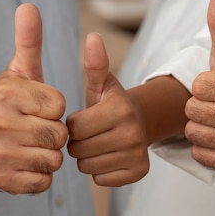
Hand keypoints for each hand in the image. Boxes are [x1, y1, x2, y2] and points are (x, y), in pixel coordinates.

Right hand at [0, 3, 67, 193]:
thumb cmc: (10, 104)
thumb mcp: (19, 71)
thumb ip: (29, 41)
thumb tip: (29, 6)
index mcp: (7, 96)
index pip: (60, 105)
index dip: (55, 109)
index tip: (39, 108)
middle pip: (59, 135)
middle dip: (54, 134)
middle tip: (36, 130)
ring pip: (54, 159)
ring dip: (49, 155)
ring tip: (31, 147)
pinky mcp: (3, 181)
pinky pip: (44, 181)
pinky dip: (40, 176)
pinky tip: (26, 163)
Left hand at [66, 32, 148, 185]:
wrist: (142, 123)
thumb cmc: (112, 103)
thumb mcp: (102, 83)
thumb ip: (94, 64)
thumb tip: (93, 36)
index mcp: (120, 111)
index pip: (74, 128)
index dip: (72, 124)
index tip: (82, 118)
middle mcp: (132, 134)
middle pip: (79, 150)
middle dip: (77, 142)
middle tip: (89, 133)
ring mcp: (137, 155)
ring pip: (86, 166)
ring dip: (85, 157)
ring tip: (97, 143)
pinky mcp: (138, 173)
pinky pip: (99, 179)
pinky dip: (98, 171)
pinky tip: (107, 156)